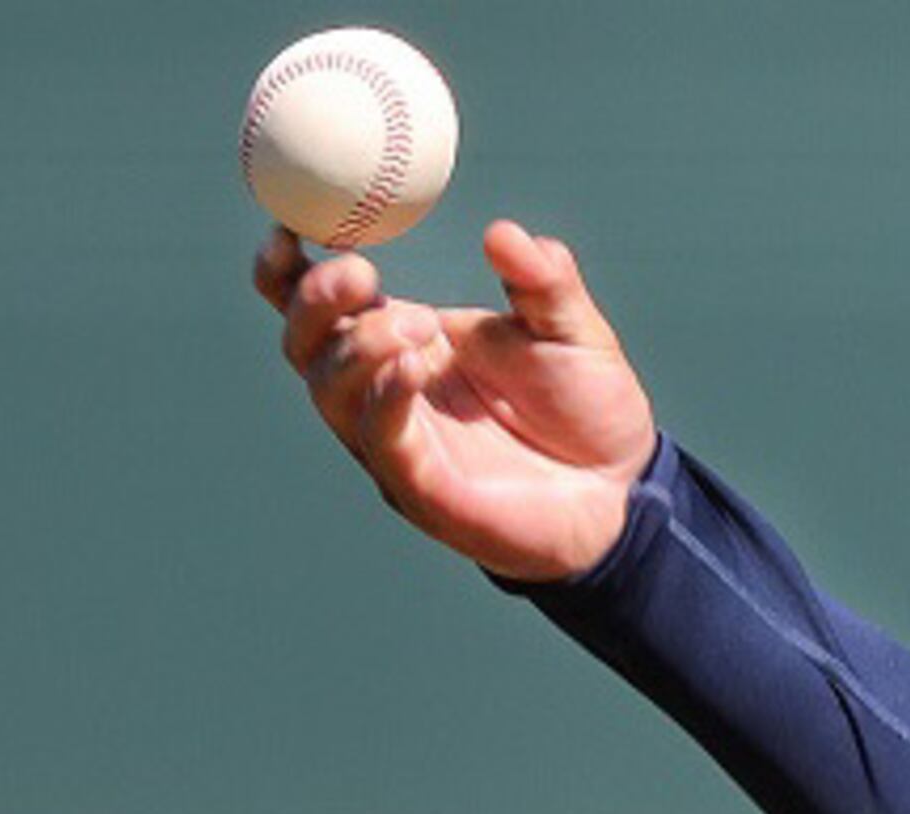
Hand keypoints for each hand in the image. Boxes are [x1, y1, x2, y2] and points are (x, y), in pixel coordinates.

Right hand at [255, 219, 660, 583]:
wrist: (623, 489)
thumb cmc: (586, 407)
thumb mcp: (571, 330)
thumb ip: (543, 281)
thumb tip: (507, 235)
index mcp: (403, 344)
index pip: (319, 306)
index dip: (285, 271)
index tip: (290, 228)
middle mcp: (384, 393)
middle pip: (306, 345)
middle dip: (316, 302)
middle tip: (359, 271)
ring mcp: (398, 443)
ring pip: (332, 392)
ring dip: (359, 347)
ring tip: (420, 324)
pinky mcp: (422, 489)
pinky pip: (381, 440)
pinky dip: (386, 399)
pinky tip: (413, 367)